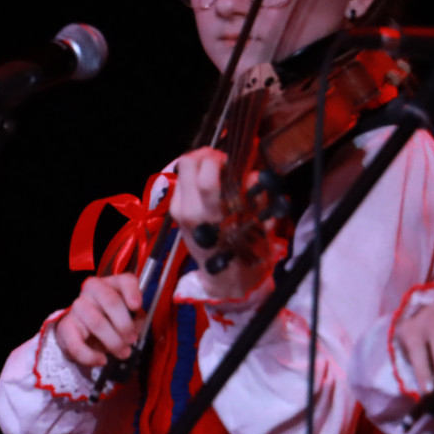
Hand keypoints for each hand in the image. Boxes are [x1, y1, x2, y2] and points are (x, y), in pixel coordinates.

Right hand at [54, 273, 142, 366]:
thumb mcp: (126, 318)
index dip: (132, 292)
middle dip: (125, 325)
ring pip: (97, 323)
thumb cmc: (108, 322)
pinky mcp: (65, 326)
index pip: (124, 280)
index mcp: (111, 285)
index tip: (137, 306)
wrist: (81, 335)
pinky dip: (91, 356)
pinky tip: (101, 360)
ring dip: (113, 342)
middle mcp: (93, 290)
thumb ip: (135, 319)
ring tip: (122, 352)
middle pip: (111, 300)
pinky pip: (77, 344)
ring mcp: (77, 307)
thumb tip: (138, 326)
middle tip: (131, 340)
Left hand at [170, 147, 271, 298]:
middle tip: (221, 160)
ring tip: (215, 170)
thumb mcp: (260, 226)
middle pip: (186, 164)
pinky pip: (181, 182)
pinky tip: (207, 184)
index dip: (218, 158)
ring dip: (198, 164)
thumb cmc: (246, 253)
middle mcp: (189, 210)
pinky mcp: (174, 212)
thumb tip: (254, 175)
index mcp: (211, 215)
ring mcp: (178, 211)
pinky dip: (193, 175)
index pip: (205, 175)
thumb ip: (258, 198)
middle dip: (205, 154)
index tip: (232, 161)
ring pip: (181, 170)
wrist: (224, 279)